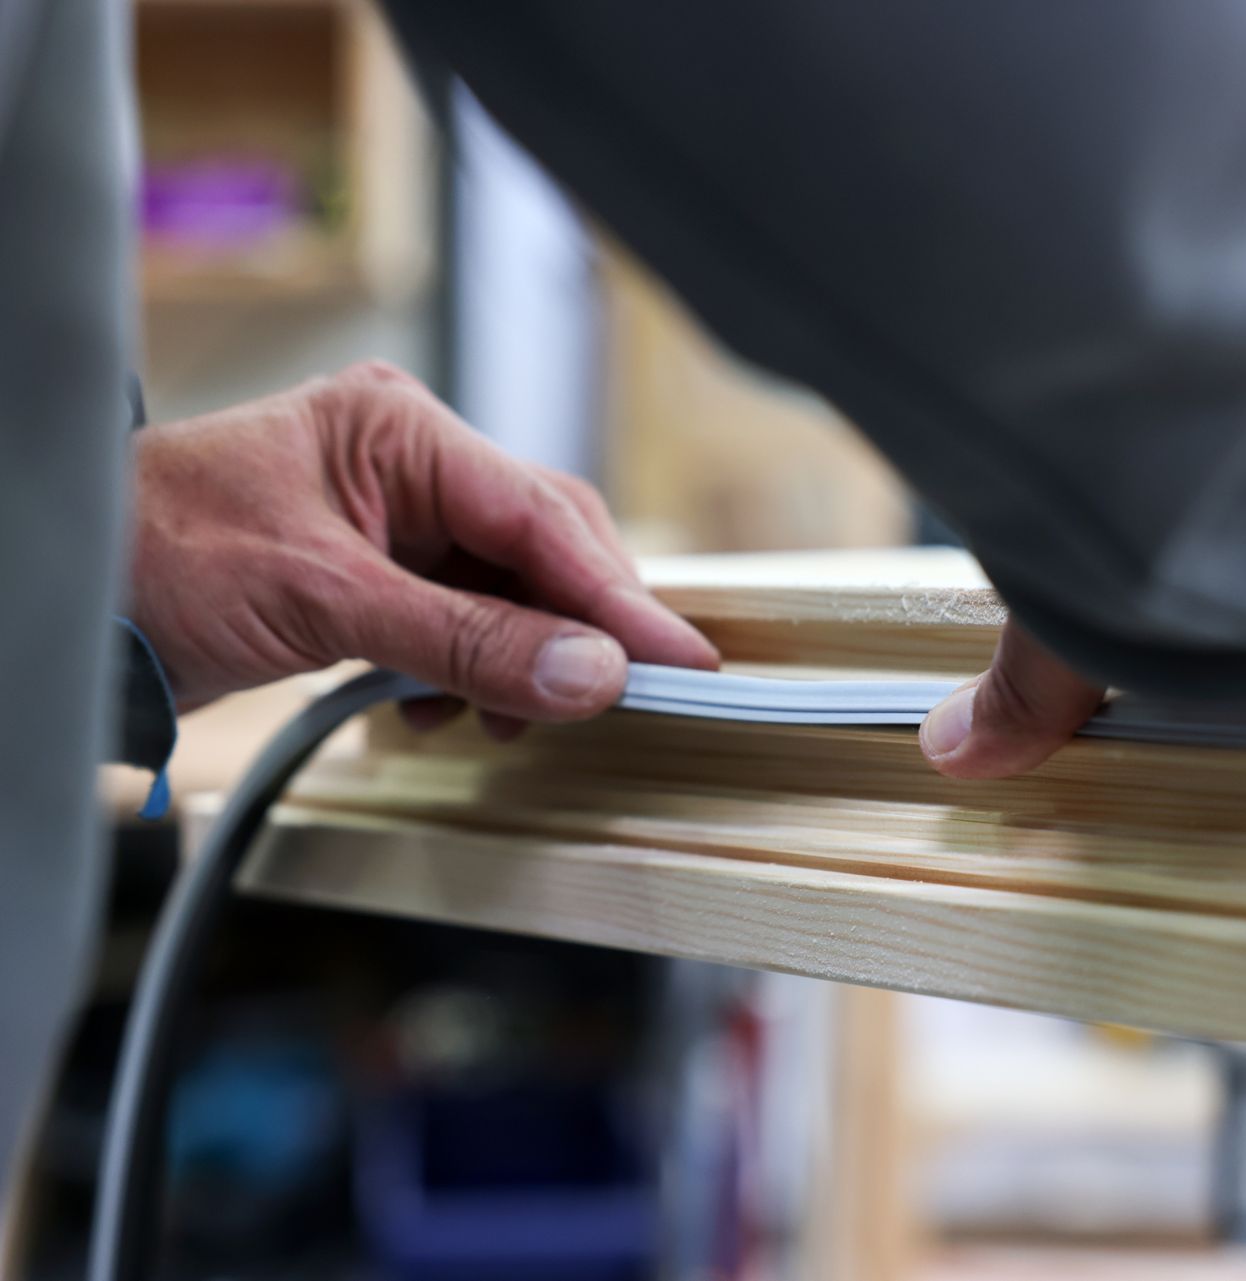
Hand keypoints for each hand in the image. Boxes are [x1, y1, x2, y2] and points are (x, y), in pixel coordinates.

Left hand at [129, 361, 717, 735]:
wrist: (54, 599)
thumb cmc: (151, 558)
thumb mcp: (323, 604)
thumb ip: (468, 641)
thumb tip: (590, 674)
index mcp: (400, 430)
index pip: (543, 516)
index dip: (620, 597)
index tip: (683, 661)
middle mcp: (408, 462)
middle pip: (542, 548)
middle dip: (571, 631)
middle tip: (604, 701)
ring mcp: (393, 516)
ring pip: (509, 592)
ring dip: (517, 662)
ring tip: (494, 717)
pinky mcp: (376, 572)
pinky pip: (463, 620)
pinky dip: (468, 673)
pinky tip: (434, 709)